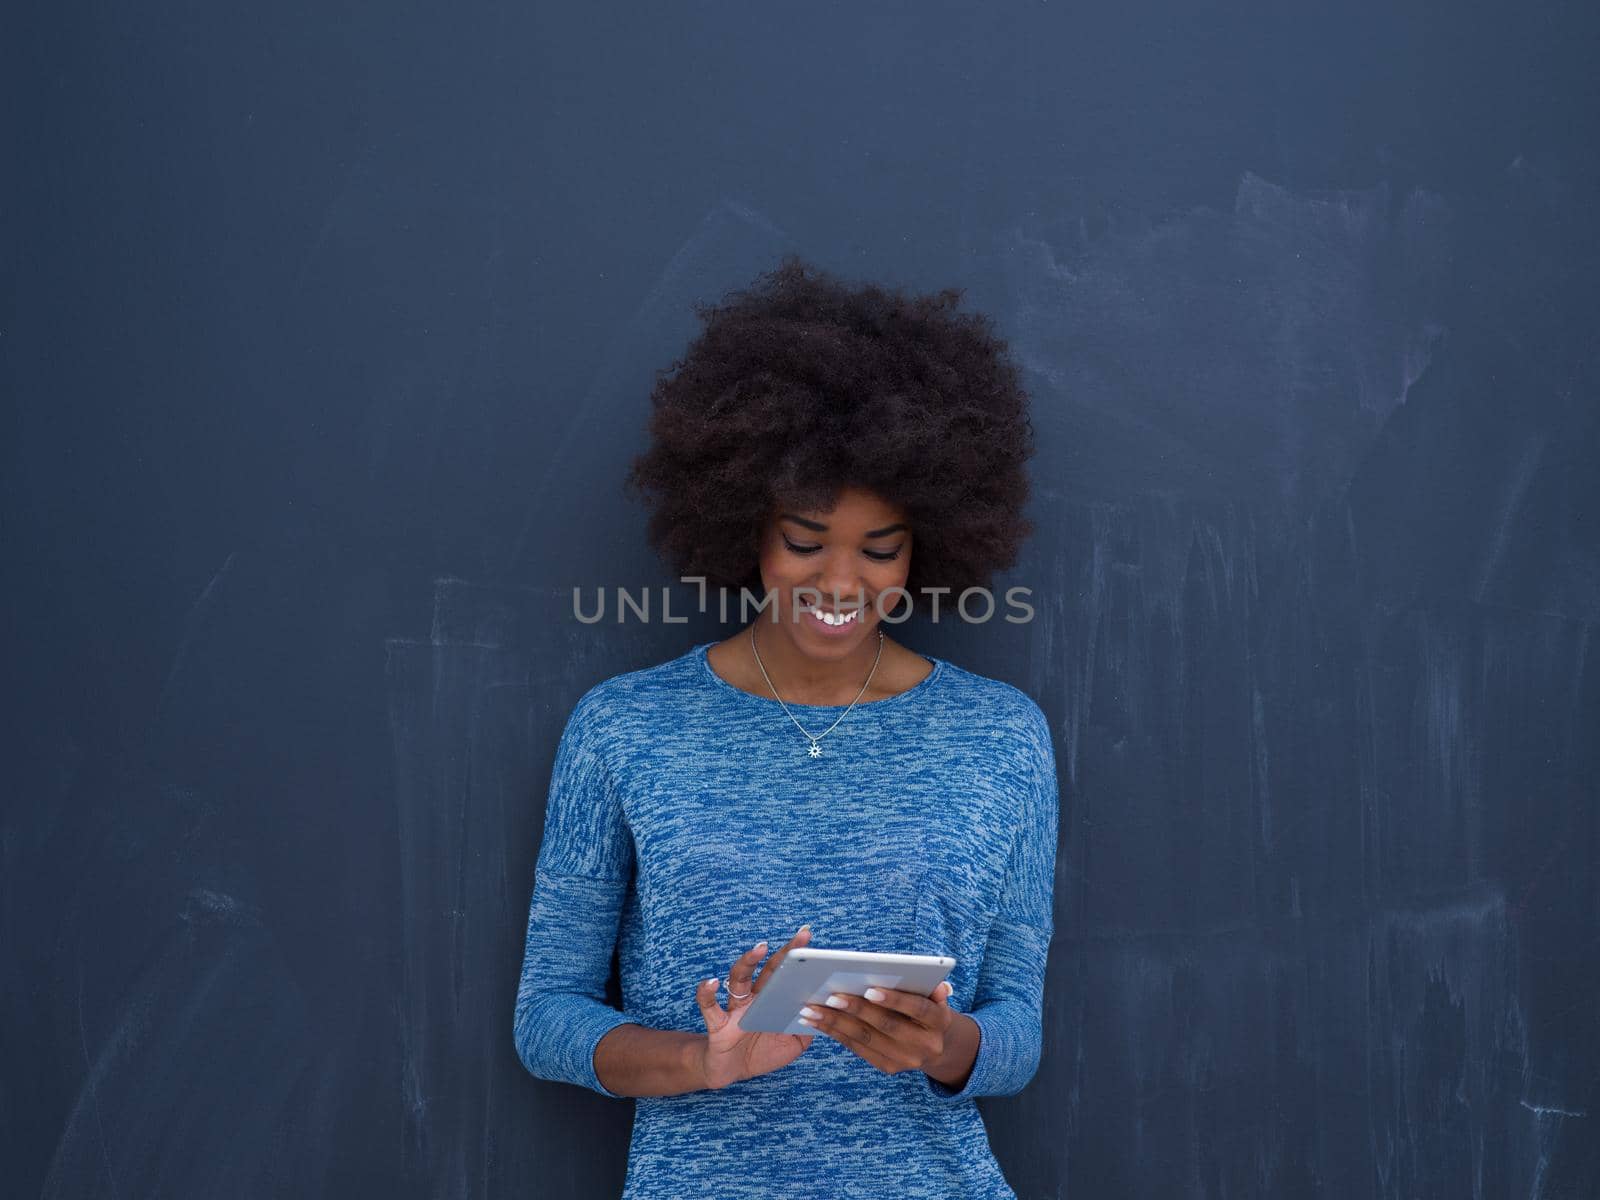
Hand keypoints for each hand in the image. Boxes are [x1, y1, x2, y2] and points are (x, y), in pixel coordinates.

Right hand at [693, 925, 816, 1089]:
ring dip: (748, 962)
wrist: (728, 1072)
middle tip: (802, 936)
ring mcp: (735, 1009)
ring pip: (738, 979)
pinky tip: (712, 983)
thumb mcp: (792, 1045)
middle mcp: (753, 998)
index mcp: (771, 1000)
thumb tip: (824, 1015)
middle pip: (767, 969)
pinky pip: (709, 1006)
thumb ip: (807, 1030)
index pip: (785, 973)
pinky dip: (706, 993)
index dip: (797, 958)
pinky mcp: (718, 1024)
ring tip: (759, 949)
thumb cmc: (760, 1053)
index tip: (811, 939)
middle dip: (784, 952)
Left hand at [794, 979, 958, 1077]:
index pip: (918, 1009)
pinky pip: (857, 1048)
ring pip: (866, 1039)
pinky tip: (816, 1021)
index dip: (895, 1000)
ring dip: (836, 1023)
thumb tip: (940, 986)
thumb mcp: (936, 996)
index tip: (870, 989)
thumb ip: (934, 988)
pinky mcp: (887, 1066)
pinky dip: (835, 1033)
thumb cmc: (928, 1006)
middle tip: (831, 995)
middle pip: (887, 1025)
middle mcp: (925, 1046)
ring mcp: (905, 1060)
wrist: (935, 1044)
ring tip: (812, 1009)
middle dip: (857, 1010)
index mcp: (939, 1023)